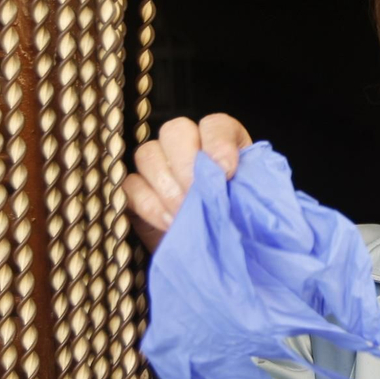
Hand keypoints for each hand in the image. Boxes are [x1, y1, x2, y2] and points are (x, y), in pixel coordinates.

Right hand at [124, 113, 251, 250]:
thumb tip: (226, 173)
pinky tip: (170, 222)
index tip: (227, 172)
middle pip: (175, 131)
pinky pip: (130, 185)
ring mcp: (158, 165)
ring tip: (184, 213)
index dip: (218, 143)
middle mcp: (188, 145)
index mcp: (222, 141)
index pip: (215, 125)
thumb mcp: (248, 202)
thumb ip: (243, 184)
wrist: (216, 254)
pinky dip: (150, 204)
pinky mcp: (136, 191)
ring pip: (147, 154)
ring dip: (167, 187)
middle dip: (186, 163)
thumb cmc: (237, 223)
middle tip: (196, 193)